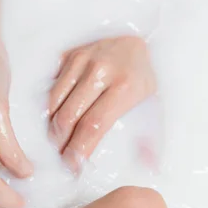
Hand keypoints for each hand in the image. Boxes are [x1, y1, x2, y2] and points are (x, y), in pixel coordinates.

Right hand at [48, 36, 156, 172]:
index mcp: (125, 87)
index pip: (93, 125)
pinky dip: (51, 108)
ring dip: (53, 128)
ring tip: (59, 141)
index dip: (79, 149)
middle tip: (63, 157)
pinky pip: (52, 88)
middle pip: (69, 117)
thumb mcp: (156, 107)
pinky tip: (58, 120)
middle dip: (61, 143)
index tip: (73, 165)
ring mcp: (82, 59)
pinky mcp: (70, 54)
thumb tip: (148, 167)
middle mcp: (101, 70)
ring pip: (55, 103)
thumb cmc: (146, 80)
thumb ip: (152, 138)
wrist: (141, 39)